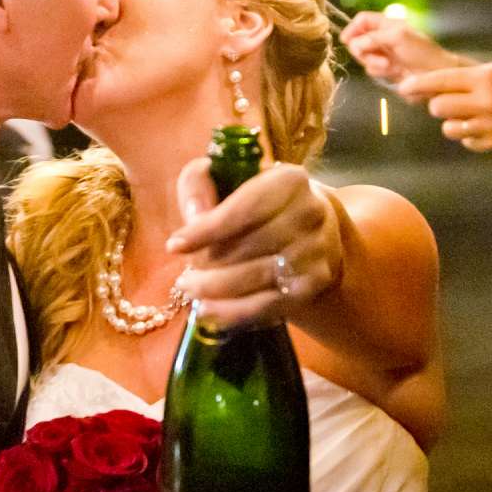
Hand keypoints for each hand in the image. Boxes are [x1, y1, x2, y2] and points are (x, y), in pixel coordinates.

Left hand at [164, 160, 342, 329]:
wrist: (309, 231)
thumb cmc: (257, 203)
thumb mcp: (227, 180)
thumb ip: (199, 184)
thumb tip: (193, 214)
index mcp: (290, 180)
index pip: (245, 208)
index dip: (207, 230)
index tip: (175, 246)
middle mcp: (310, 213)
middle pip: (249, 246)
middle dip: (208, 264)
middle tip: (183, 275)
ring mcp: (316, 250)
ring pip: (256, 277)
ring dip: (215, 288)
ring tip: (190, 290)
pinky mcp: (314, 283)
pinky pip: (268, 304)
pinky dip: (232, 311)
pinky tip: (207, 311)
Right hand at [340, 11, 463, 84]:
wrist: (436, 75)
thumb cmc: (421, 51)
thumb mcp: (397, 36)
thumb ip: (372, 37)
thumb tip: (353, 43)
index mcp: (387, 23)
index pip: (362, 20)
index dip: (352, 28)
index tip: (346, 40)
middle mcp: (382, 37)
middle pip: (357, 40)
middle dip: (363, 50)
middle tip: (377, 56)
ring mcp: (384, 54)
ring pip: (363, 58)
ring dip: (374, 63)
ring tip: (390, 66)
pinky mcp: (386, 70)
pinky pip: (371, 70)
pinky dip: (380, 72)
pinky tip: (394, 72)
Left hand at [398, 60, 491, 151]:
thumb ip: (462, 77)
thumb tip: (425, 87)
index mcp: (484, 79)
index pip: (439, 81)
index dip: (417, 84)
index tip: (404, 87)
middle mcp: (486, 103)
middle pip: (438, 107)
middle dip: (438, 103)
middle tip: (448, 100)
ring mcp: (490, 126)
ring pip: (448, 128)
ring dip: (452, 121)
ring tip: (467, 114)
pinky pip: (465, 141)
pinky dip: (468, 134)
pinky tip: (481, 125)